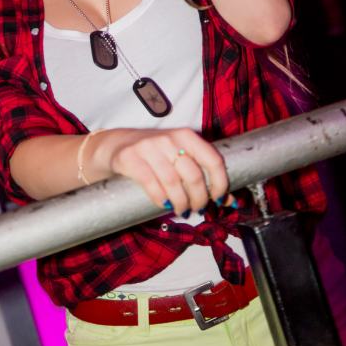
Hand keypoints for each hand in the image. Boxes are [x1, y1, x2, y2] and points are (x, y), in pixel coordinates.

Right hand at [90, 127, 234, 214]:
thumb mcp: (179, 155)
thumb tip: (230, 200)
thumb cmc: (153, 153)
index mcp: (186, 135)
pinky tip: (165, 205)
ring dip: (181, 203)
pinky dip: (161, 199)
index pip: (213, 159)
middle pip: (194, 176)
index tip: (219, 198)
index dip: (220, 183)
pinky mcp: (130, 158)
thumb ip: (202, 173)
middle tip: (198, 208)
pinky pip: (151, 184)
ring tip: (182, 210)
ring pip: (173, 183)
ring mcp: (148, 147)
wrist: (115, 145)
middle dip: (199, 198)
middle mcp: (168, 138)